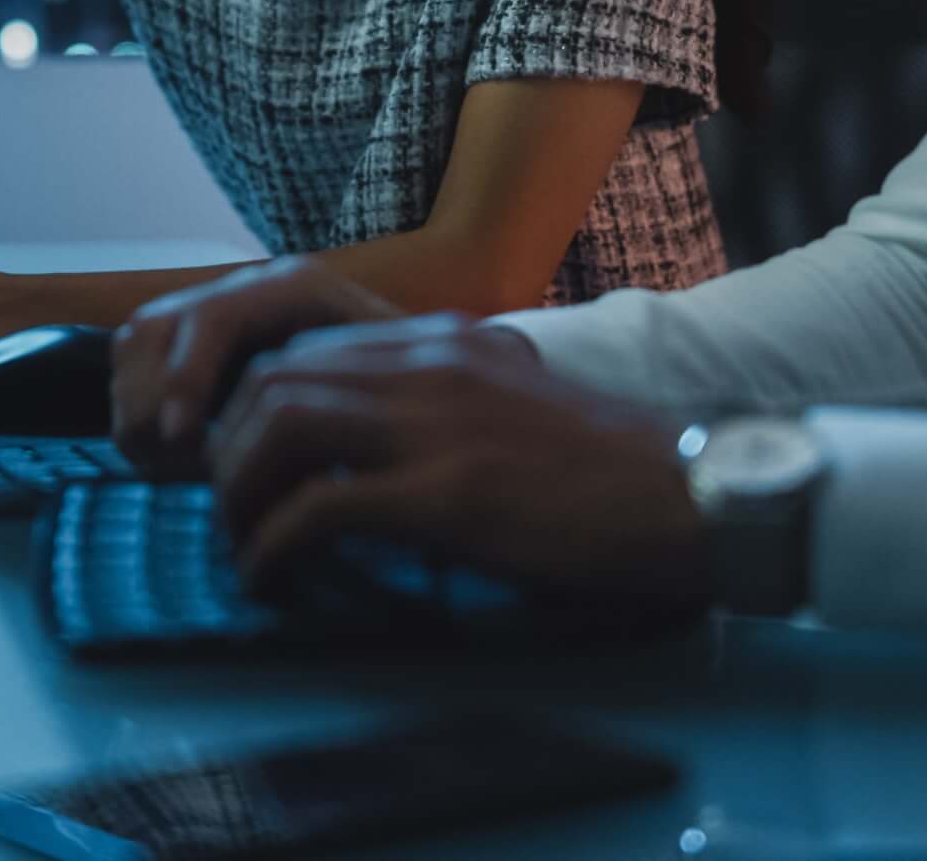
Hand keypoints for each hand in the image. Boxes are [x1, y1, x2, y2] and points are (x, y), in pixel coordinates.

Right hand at [107, 259, 403, 473]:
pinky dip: (138, 412)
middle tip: (171, 464)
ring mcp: (216, 315)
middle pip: (153, 328)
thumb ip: (342, 409)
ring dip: (137, 409)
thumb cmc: (416, 399)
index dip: (185, 379)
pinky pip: (134, 366)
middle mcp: (246, 292)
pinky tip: (174, 456)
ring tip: (170, 464)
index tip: (184, 442)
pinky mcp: (197, 349)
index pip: (212, 318)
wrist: (428, 388)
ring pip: (135, 346)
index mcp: (294, 290)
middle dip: (149, 401)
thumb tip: (292, 464)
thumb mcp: (396, 398)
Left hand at [208, 318, 709, 612]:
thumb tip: (380, 458)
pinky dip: (274, 547)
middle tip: (231, 509)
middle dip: (230, 448)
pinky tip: (273, 582)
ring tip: (244, 545)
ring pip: (279, 429)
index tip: (250, 464)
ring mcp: (436, 426)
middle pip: (274, 381)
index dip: (257, 408)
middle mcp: (430, 365)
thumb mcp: (519, 409)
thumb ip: (449, 409)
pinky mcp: (445, 494)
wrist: (696, 498)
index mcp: (447, 344)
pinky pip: (317, 509)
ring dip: (240, 493)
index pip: (308, 349)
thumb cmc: (616, 476)